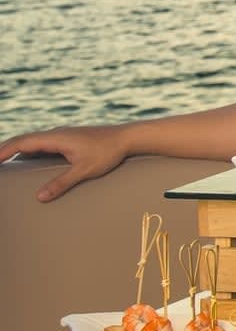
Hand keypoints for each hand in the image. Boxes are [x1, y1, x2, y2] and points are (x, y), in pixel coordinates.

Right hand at [0, 125, 130, 201]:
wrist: (128, 137)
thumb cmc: (108, 152)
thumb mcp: (85, 170)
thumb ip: (62, 183)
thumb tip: (39, 197)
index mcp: (56, 137)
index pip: (22, 142)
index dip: (4, 151)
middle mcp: (56, 133)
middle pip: (23, 140)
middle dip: (5, 151)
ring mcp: (62, 135)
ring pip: (33, 141)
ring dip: (17, 150)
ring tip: (3, 163)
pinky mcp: (69, 139)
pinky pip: (42, 143)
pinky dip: (29, 151)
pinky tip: (27, 161)